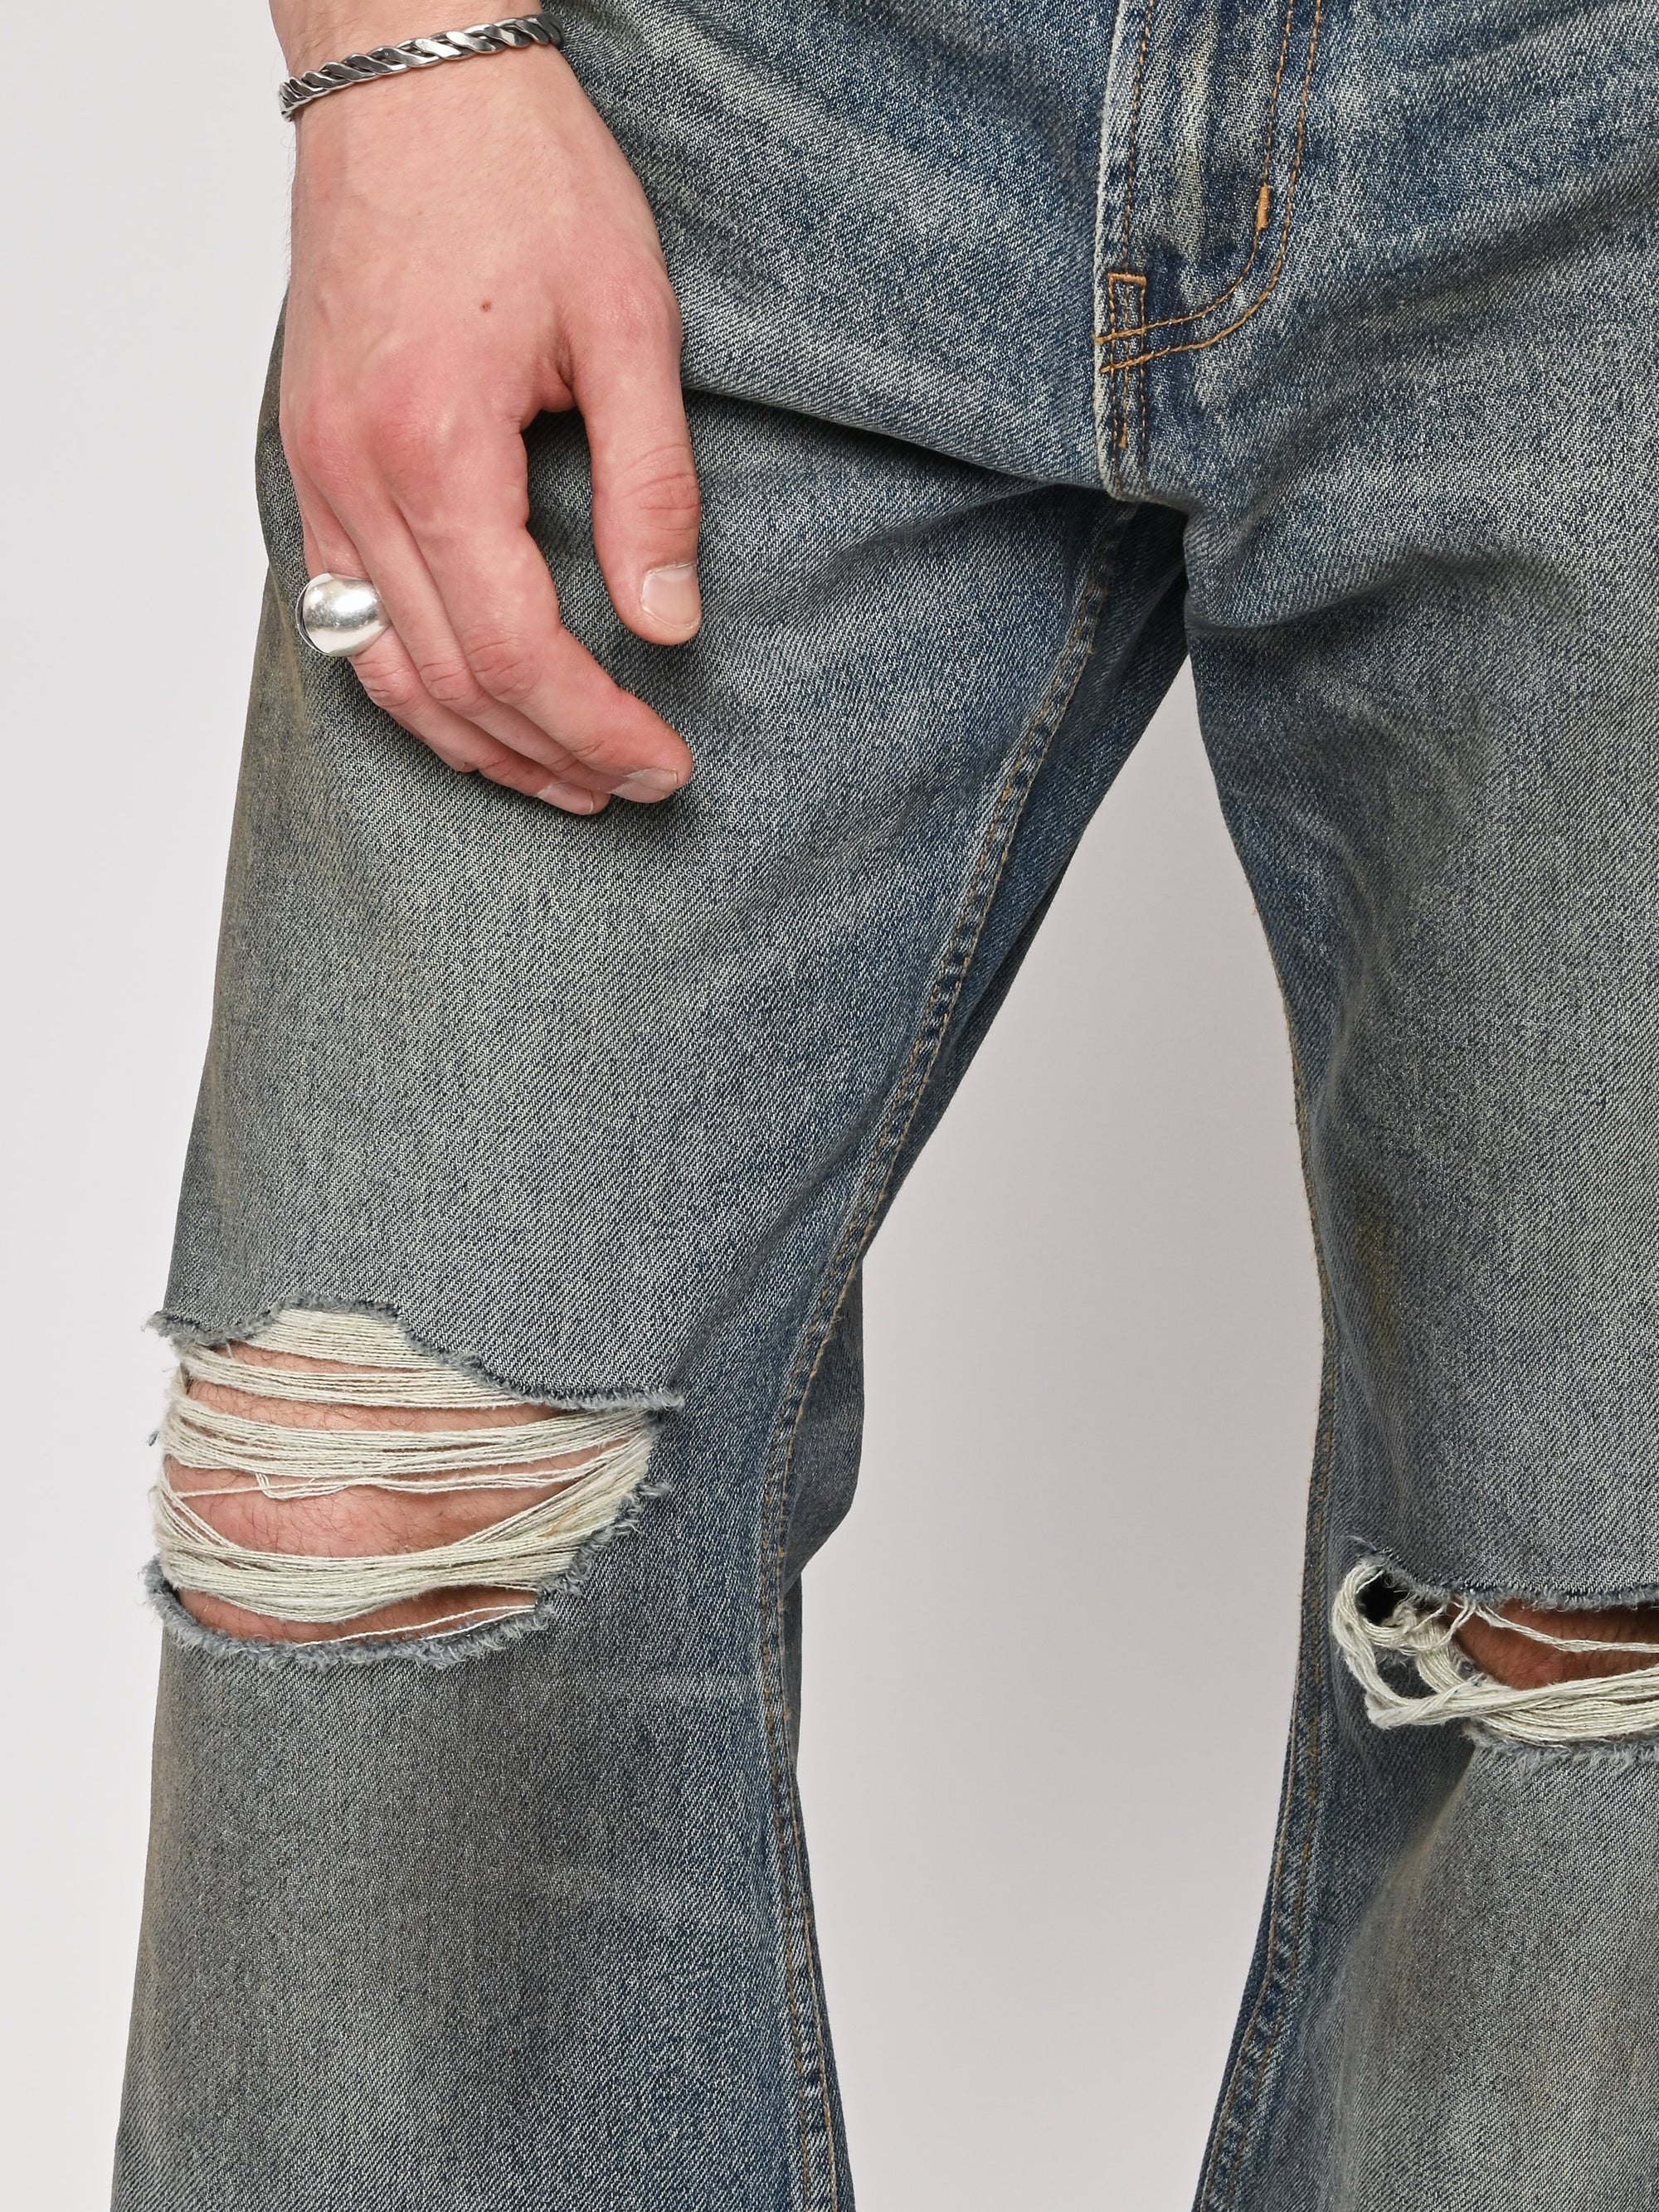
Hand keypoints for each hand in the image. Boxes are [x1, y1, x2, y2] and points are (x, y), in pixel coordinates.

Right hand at [274, 5, 698, 812]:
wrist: (408, 74)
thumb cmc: (518, 173)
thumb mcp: (627, 323)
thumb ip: (652, 485)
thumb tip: (671, 621)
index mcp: (434, 448)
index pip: (513, 652)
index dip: (595, 727)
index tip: (664, 761)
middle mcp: (355, 477)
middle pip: (449, 682)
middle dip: (550, 754)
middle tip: (634, 783)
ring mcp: (319, 473)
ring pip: (383, 670)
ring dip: (476, 742)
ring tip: (563, 777)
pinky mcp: (314, 459)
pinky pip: (346, 616)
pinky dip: (413, 684)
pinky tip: (475, 707)